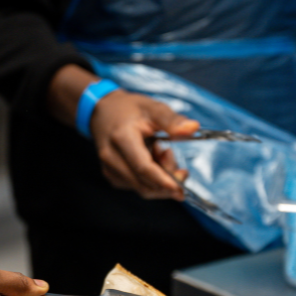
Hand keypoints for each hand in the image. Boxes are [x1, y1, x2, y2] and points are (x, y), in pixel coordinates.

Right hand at [47, 64, 198, 200]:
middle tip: (181, 170)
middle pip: (143, 183)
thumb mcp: (153, 108)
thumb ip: (172, 120)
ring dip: (159, 180)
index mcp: (121, 138)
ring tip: (162, 153)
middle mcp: (111, 156)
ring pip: (141, 187)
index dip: (163, 181)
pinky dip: (150, 179)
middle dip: (167, 183)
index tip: (181, 188)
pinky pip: (136, 186)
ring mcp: (109, 168)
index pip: (143, 167)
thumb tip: (193, 128)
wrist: (102, 111)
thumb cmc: (129, 109)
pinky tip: (152, 159)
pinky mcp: (111, 175)